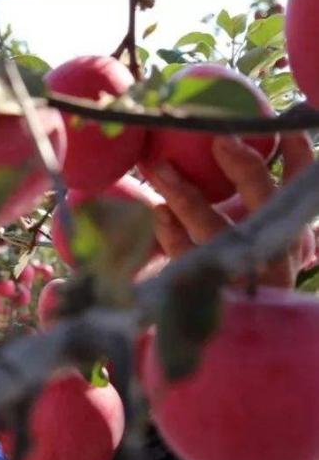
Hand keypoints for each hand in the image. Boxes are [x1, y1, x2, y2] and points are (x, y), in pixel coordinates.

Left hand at [144, 132, 314, 288]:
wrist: (228, 335)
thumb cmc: (240, 271)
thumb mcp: (258, 236)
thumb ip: (254, 195)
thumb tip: (239, 139)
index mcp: (292, 237)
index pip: (300, 189)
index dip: (296, 156)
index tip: (280, 123)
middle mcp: (275, 257)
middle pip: (264, 205)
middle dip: (245, 168)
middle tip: (219, 138)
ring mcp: (240, 277)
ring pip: (216, 232)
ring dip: (188, 196)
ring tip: (160, 167)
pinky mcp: (206, 296)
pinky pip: (186, 258)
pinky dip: (171, 234)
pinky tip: (158, 211)